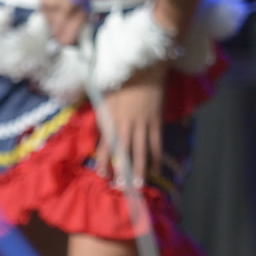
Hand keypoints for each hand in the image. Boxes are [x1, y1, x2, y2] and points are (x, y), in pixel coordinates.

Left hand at [95, 65, 167, 190]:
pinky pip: (157, 143)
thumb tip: (98, 128)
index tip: (102, 174)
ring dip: (141, 169)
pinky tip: (157, 168)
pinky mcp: (156, 122)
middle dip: (122, 170)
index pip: (105, 143)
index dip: (103, 160)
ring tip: (140, 185)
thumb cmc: (124, 81)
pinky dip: (157, 157)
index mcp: (112, 118)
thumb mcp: (107, 96)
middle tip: (121, 187)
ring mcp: (143, 124)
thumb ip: (103, 113)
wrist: (146, 68)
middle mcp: (127, 124)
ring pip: (141, 151)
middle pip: (123, 151)